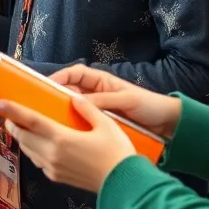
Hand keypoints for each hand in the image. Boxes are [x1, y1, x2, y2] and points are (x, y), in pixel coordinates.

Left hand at [0, 94, 135, 193]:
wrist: (123, 186)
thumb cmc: (117, 153)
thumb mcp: (106, 124)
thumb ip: (87, 109)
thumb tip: (73, 98)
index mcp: (62, 138)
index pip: (31, 121)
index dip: (14, 110)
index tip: (0, 103)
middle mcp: (52, 154)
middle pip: (24, 136)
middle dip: (13, 124)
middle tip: (9, 113)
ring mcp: (53, 168)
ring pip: (28, 150)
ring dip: (22, 137)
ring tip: (22, 127)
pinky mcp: (56, 177)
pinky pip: (37, 161)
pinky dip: (32, 150)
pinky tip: (39, 144)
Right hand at [51, 65, 181, 139]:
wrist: (167, 124)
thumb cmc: (148, 105)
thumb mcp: (126, 100)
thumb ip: (103, 100)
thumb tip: (77, 102)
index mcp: (101, 81)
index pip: (75, 73)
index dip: (59, 76)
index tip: (45, 85)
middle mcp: (96, 93)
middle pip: (70, 91)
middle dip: (56, 96)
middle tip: (42, 106)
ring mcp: (98, 109)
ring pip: (74, 108)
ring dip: (63, 113)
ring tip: (50, 121)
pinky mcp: (101, 124)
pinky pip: (83, 122)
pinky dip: (74, 126)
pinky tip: (66, 134)